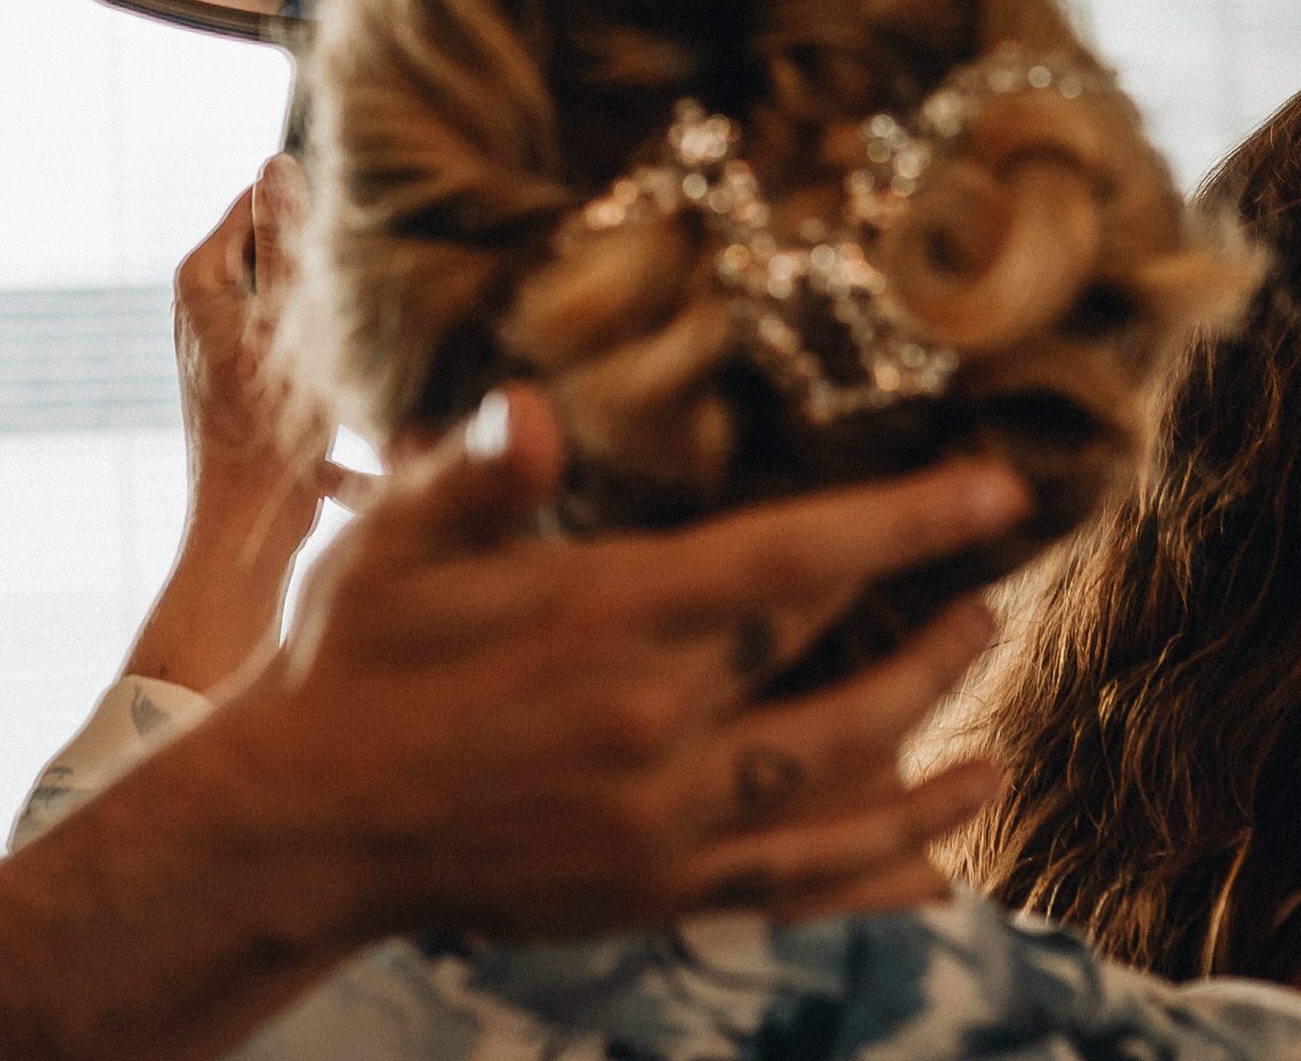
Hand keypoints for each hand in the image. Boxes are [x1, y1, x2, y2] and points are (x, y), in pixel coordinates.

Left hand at [132, 159, 338, 691]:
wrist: (254, 532)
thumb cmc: (271, 430)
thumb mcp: (292, 320)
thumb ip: (286, 239)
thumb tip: (277, 160)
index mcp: (201, 278)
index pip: (264, 200)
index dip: (322, 204)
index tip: (382, 217)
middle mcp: (204, 307)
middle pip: (287, 251)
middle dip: (337, 262)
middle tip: (393, 274)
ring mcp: (229, 346)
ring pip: (304, 299)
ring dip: (344, 314)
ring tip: (386, 329)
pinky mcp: (255, 384)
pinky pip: (307, 345)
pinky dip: (336, 357)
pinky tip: (372, 382)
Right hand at [196, 381, 1021, 947]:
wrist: (299, 830)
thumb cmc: (354, 660)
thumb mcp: (394, 543)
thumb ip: (479, 471)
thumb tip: (538, 404)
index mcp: (611, 623)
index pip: (797, 562)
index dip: (910, 521)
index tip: (1001, 489)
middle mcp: (657, 732)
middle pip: (845, 678)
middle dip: (937, 630)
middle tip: (996, 587)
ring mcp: (663, 829)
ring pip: (840, 791)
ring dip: (930, 750)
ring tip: (993, 709)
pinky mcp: (656, 895)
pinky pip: (799, 888)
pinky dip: (884, 870)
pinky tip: (946, 851)